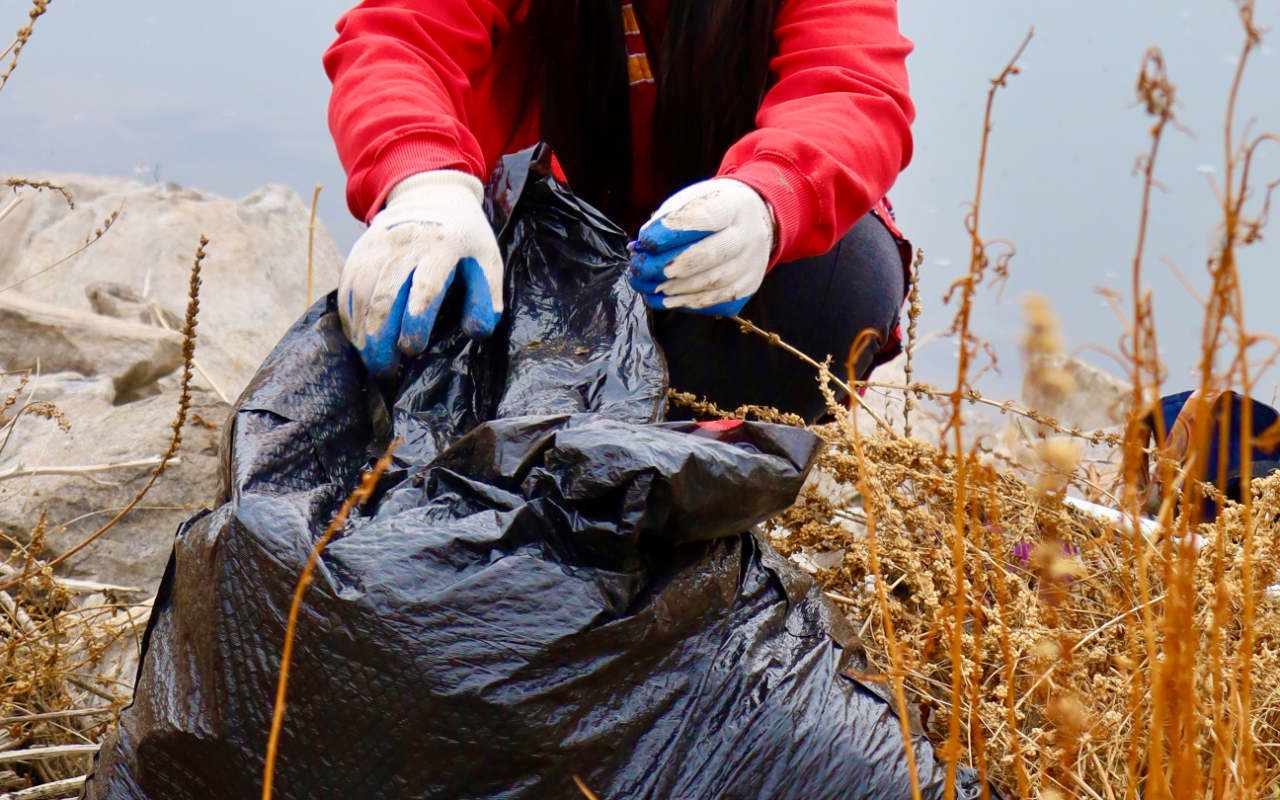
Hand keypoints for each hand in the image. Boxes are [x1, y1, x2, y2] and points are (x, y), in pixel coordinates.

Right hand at [338, 169, 502, 377]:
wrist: (430, 194)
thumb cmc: (465, 238)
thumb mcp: (487, 259)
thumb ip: (486, 297)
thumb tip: (477, 332)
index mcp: (444, 244)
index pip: (425, 285)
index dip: (415, 319)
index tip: (412, 349)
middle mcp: (406, 242)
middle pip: (385, 294)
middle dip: (382, 337)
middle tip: (386, 371)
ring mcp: (378, 245)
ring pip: (360, 293)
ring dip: (362, 332)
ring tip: (371, 363)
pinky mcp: (360, 250)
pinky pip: (347, 287)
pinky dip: (349, 316)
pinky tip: (357, 341)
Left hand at [628, 178, 774, 315]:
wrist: (751, 219)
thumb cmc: (710, 209)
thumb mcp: (691, 200)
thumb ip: (666, 221)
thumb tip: (640, 248)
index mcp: (735, 205)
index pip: (705, 217)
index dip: (673, 231)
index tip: (645, 241)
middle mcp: (751, 234)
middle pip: (711, 254)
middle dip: (671, 265)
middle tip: (643, 270)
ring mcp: (754, 262)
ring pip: (715, 282)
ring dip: (677, 289)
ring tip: (651, 288)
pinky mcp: (750, 284)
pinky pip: (719, 300)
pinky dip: (690, 302)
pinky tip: (669, 301)